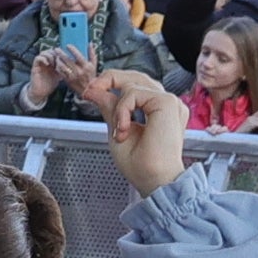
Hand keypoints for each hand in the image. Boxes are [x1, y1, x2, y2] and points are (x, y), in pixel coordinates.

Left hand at [94, 66, 187, 195]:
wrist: (153, 180)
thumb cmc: (141, 165)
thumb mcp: (117, 128)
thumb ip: (110, 108)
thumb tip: (94, 89)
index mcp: (156, 110)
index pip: (134, 85)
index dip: (111, 82)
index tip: (90, 91)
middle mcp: (164, 104)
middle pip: (135, 76)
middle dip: (109, 80)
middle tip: (89, 91)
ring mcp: (168, 102)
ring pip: (132, 84)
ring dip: (117, 107)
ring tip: (118, 130)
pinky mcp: (167, 102)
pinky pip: (133, 93)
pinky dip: (123, 109)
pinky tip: (124, 129)